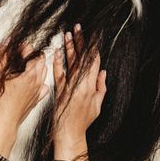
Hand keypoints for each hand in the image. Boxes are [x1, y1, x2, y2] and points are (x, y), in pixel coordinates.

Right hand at [0, 43, 47, 160]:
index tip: (17, 47)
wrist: (5, 122)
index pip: (33, 52)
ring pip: (44, 72)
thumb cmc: (0, 101)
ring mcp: (39, 90)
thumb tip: (6, 42)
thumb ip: (3, 57)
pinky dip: (40, 80)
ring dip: (37, 66)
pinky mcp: (37, 99)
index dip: (25, 47)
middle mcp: (38, 81)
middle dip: (32, 55)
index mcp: (30, 73)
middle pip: (41, 61)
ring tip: (26, 66)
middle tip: (21, 55)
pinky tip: (32, 81)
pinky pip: (44, 86)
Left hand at [52, 27, 105, 160]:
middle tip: (78, 27)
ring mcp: (68, 85)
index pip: (93, 62)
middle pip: (81, 57)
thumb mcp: (98, 105)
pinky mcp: (58, 89)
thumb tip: (103, 72)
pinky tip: (56, 51)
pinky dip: (57, 61)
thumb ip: (101, 87)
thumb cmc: (83, 121)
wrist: (68, 133)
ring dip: (69, 47)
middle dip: (80, 41)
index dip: (93, 47)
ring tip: (68, 33)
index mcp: (90, 86)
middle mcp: (79, 83)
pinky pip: (57, 72)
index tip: (93, 36)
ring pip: (69, 62)